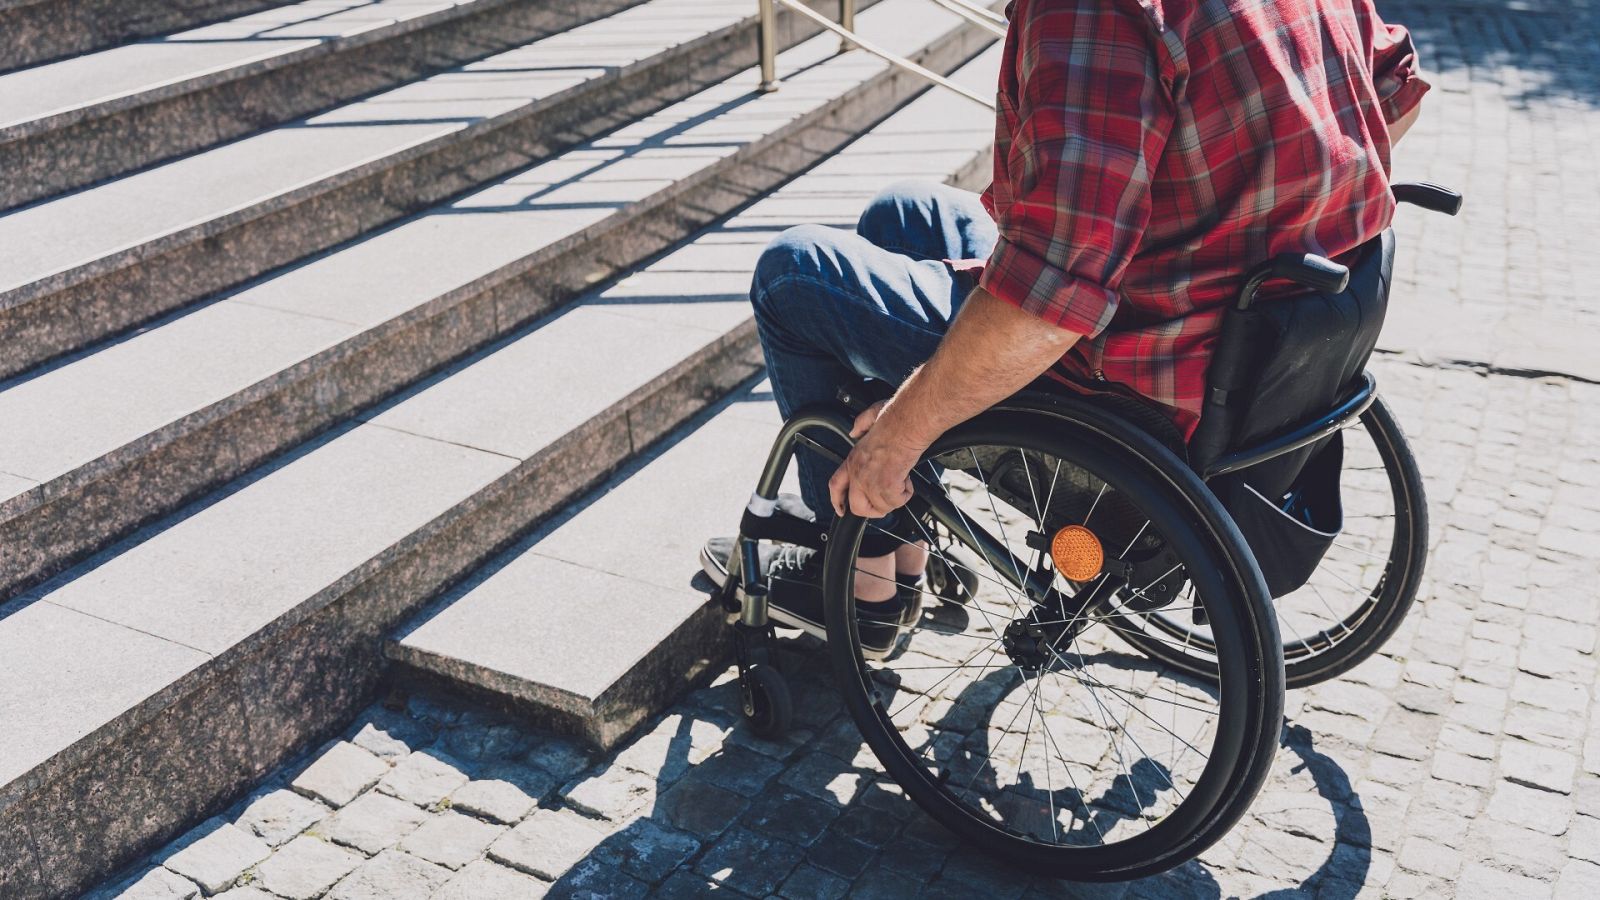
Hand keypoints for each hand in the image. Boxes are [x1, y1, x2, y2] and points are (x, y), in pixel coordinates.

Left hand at [829, 400, 924, 517]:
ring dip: (895, 497)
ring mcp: (871, 482)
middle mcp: (858, 474)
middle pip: (858, 507)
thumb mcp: (869, 417)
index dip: (837, 501)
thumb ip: (860, 425)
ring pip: (882, 507)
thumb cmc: (894, 419)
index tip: (841, 509)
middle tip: (885, 501)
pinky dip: (906, 493)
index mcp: (853, 459)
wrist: (907, 423)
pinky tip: (907, 478)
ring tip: (901, 479)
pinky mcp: (887, 486)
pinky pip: (897, 502)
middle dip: (873, 510)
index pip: (836, 486)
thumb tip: (855, 430)